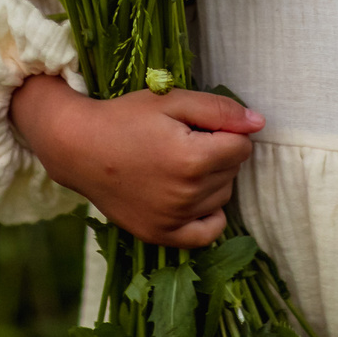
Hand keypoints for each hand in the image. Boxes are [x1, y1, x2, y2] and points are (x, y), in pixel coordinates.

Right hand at [8, 75, 261, 247]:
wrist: (78, 148)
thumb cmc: (126, 118)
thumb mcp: (172, 101)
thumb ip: (220, 110)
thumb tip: (258, 123)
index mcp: (193, 159)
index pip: (242, 146)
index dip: (225, 130)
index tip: (199, 125)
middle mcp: (187, 195)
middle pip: (234, 172)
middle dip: (219, 153)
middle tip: (184, 141)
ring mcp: (174, 219)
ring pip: (223, 197)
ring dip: (212, 180)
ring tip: (179, 164)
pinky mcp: (160, 235)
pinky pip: (207, 232)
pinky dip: (208, 214)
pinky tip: (192, 197)